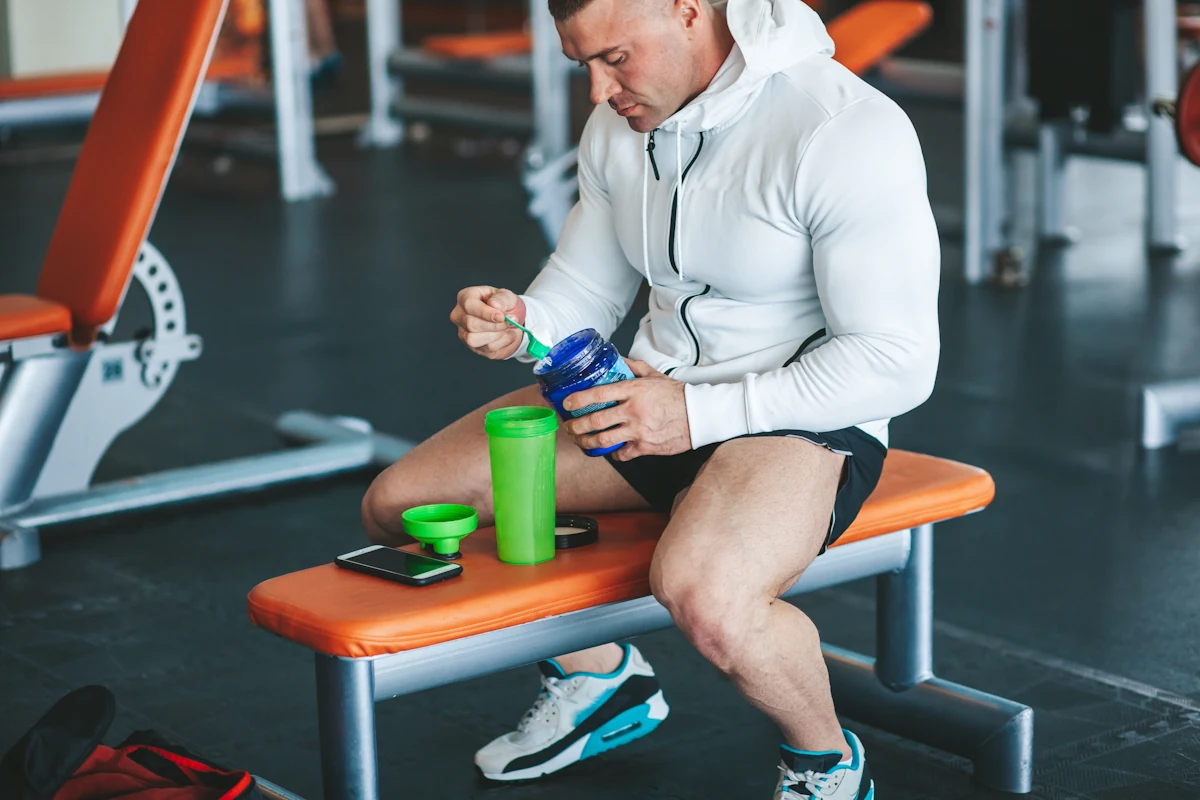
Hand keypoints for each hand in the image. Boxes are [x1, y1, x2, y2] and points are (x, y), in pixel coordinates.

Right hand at [449, 286, 527, 359]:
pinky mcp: (472, 346)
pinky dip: (501, 342)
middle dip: (494, 325)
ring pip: (473, 339)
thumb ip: (502, 298)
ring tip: (508, 328)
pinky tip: (508, 334)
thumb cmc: (505, 305)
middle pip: (471, 324)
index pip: (469, 305)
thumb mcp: (507, 296)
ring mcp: (463, 332)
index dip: (485, 313)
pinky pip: (485, 348)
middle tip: (511, 321)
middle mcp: (459, 315)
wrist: (510, 321)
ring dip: (496, 335)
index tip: (501, 317)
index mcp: (465, 297)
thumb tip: (494, 304)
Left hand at [562, 360, 691, 459]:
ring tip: (579, 440)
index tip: (566, 403)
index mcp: (634, 391)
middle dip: (575, 426)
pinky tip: (608, 449)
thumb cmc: (677, 395)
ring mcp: (639, 431)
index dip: (577, 399)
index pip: (598, 394)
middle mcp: (633, 411)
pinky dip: (612, 453)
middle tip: (568, 426)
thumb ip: (633, 367)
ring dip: (586, 442)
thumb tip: (616, 360)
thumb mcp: (654, 375)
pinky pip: (621, 454)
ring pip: (603, 440)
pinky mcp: (645, 447)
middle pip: (595, 421)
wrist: (700, 414)